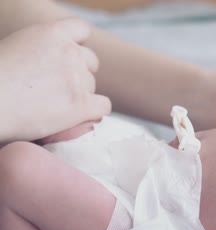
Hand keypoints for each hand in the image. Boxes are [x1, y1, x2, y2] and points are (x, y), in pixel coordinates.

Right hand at [0, 19, 110, 142]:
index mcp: (50, 33)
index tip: (69, 58)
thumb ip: (42, 49)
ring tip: (56, 106)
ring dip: (81, 95)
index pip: (80, 29)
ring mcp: (77, 78)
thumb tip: (54, 61)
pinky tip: (79, 118)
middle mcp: (69, 52)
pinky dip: (94, 113)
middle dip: (80, 73)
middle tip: (59, 88)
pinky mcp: (81, 104)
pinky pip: (103, 107)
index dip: (78, 45)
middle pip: (91, 61)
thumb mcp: (17, 47)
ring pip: (92, 86)